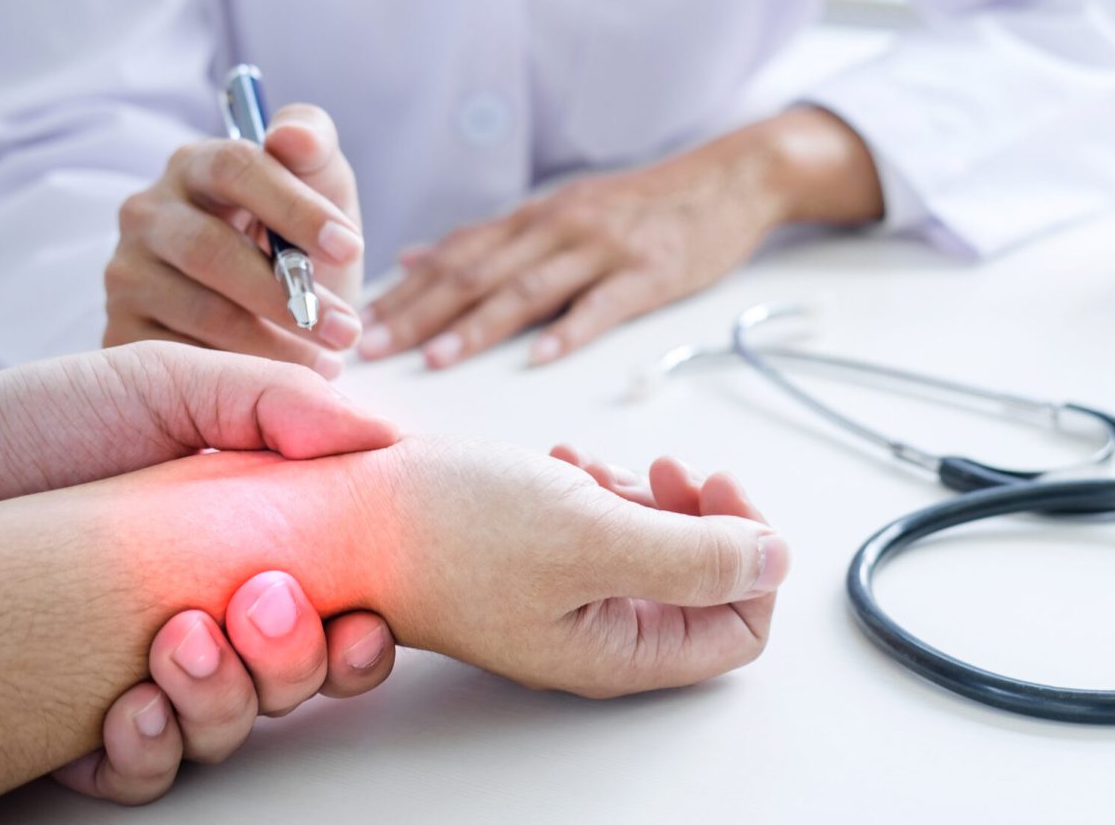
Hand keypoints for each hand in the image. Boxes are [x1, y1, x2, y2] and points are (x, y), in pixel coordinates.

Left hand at [0, 343, 405, 805]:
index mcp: (248, 546)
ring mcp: (148, 672)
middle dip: (294, 661)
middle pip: (298, 683)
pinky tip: (128, 709)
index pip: (340, 618)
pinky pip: (142, 770)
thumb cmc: (41, 421)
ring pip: (230, 732)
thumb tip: (386, 434)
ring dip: (222, 701)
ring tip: (175, 641)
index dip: (363, 639)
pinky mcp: (77, 718)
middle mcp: (210, 616)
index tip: (358, 620)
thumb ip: (280, 402)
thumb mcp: (170, 386)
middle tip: (253, 605)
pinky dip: (149, 752)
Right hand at [103, 104, 366, 376]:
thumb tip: (290, 136)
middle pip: (209, 249)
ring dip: (273, 344)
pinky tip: (277, 382)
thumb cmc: (297, 238)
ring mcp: (127, 273)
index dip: (294, 207)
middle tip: (345, 329)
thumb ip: (313, 145)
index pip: (235, 167)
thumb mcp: (320, 187)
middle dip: (287, 294)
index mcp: (196, 165)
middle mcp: (148, 213)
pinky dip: (236, 376)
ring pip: (199, 311)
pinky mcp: (121, 330)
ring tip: (329, 359)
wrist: (271, 308)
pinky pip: (178, 359)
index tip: (350, 247)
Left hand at [360, 107, 882, 368]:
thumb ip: (493, 236)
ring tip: (435, 359)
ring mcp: (603, 248)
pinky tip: (542, 356)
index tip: (351, 320)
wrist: (729, 179)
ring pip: (527, 289)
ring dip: (477, 326)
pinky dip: (570, 330)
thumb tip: (416, 256)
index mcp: (534, 217)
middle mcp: (557, 227)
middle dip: (417, 313)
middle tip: (367, 347)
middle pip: (475, 273)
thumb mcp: (563, 208)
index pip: (452, 256)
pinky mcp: (649, 272)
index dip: (400, 290)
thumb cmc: (645, 204)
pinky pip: (603, 304)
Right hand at [366, 439, 791, 696]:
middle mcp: (596, 630)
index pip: (741, 630)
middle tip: (669, 471)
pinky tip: (565, 463)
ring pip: (654, 543)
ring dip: (645, 495)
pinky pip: (601, 521)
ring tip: (598, 468)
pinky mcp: (536, 552)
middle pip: (705, 582)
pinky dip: (598, 484)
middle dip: (700, 516)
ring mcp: (564, 591)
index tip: (724, 496)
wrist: (338, 508)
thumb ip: (693, 556)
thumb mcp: (590, 536)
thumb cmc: (442, 531)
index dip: (752, 560)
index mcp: (617, 650)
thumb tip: (776, 560)